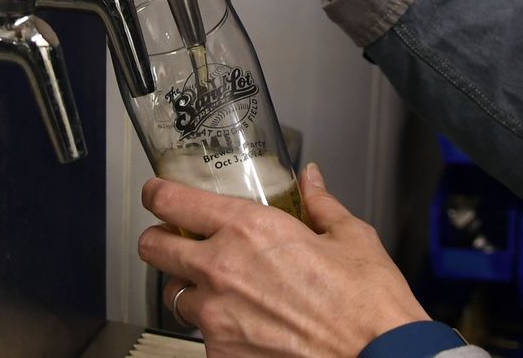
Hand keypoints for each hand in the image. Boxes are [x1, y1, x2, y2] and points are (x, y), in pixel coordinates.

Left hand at [137, 162, 428, 356]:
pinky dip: (218, 329)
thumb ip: (321, 205)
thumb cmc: (368, 306)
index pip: (172, 201)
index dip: (157, 194)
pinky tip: (250, 325)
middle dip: (161, 240)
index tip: (158, 194)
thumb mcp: (351, 238)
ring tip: (223, 290)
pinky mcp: (223, 355)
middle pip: (153, 248)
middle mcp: (222, 271)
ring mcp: (217, 318)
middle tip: (178, 241)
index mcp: (249, 230)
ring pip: (175, 296)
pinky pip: (203, 336)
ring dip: (191, 289)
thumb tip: (311, 181)